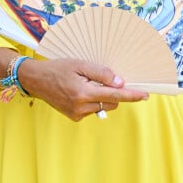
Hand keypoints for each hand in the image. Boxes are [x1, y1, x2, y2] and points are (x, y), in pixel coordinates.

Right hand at [17, 56, 148, 120]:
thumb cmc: (58, 69)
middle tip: (100, 79)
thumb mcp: (80, 64)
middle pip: (111, 102)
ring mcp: (77, 114)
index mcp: (83, 93)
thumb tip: (120, 83)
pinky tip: (79, 92)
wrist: (36, 80)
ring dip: (101, 97)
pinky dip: (92, 101)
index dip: (132, 95)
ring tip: (84, 84)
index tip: (145, 95)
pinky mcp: (74, 117)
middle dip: (112, 92)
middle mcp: (81, 107)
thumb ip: (101, 73)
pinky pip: (93, 110)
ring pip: (102, 107)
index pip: (114, 96)